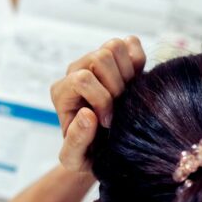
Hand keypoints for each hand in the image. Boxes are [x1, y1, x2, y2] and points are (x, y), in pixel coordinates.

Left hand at [50, 36, 145, 170]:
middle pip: (100, 57)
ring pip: (114, 46)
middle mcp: (77, 71)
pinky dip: (138, 61)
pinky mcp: (118, 59)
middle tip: (119, 109)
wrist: (106, 149)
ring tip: (127, 96)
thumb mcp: (75, 159)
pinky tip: (135, 83)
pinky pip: (131, 43)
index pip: (83, 79)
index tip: (108, 123)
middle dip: (117, 87)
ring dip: (127, 74)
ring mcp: (97, 62)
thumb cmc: (88, 154)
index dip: (101, 100)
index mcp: (62, 92)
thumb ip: (75, 142)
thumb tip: (87, 115)